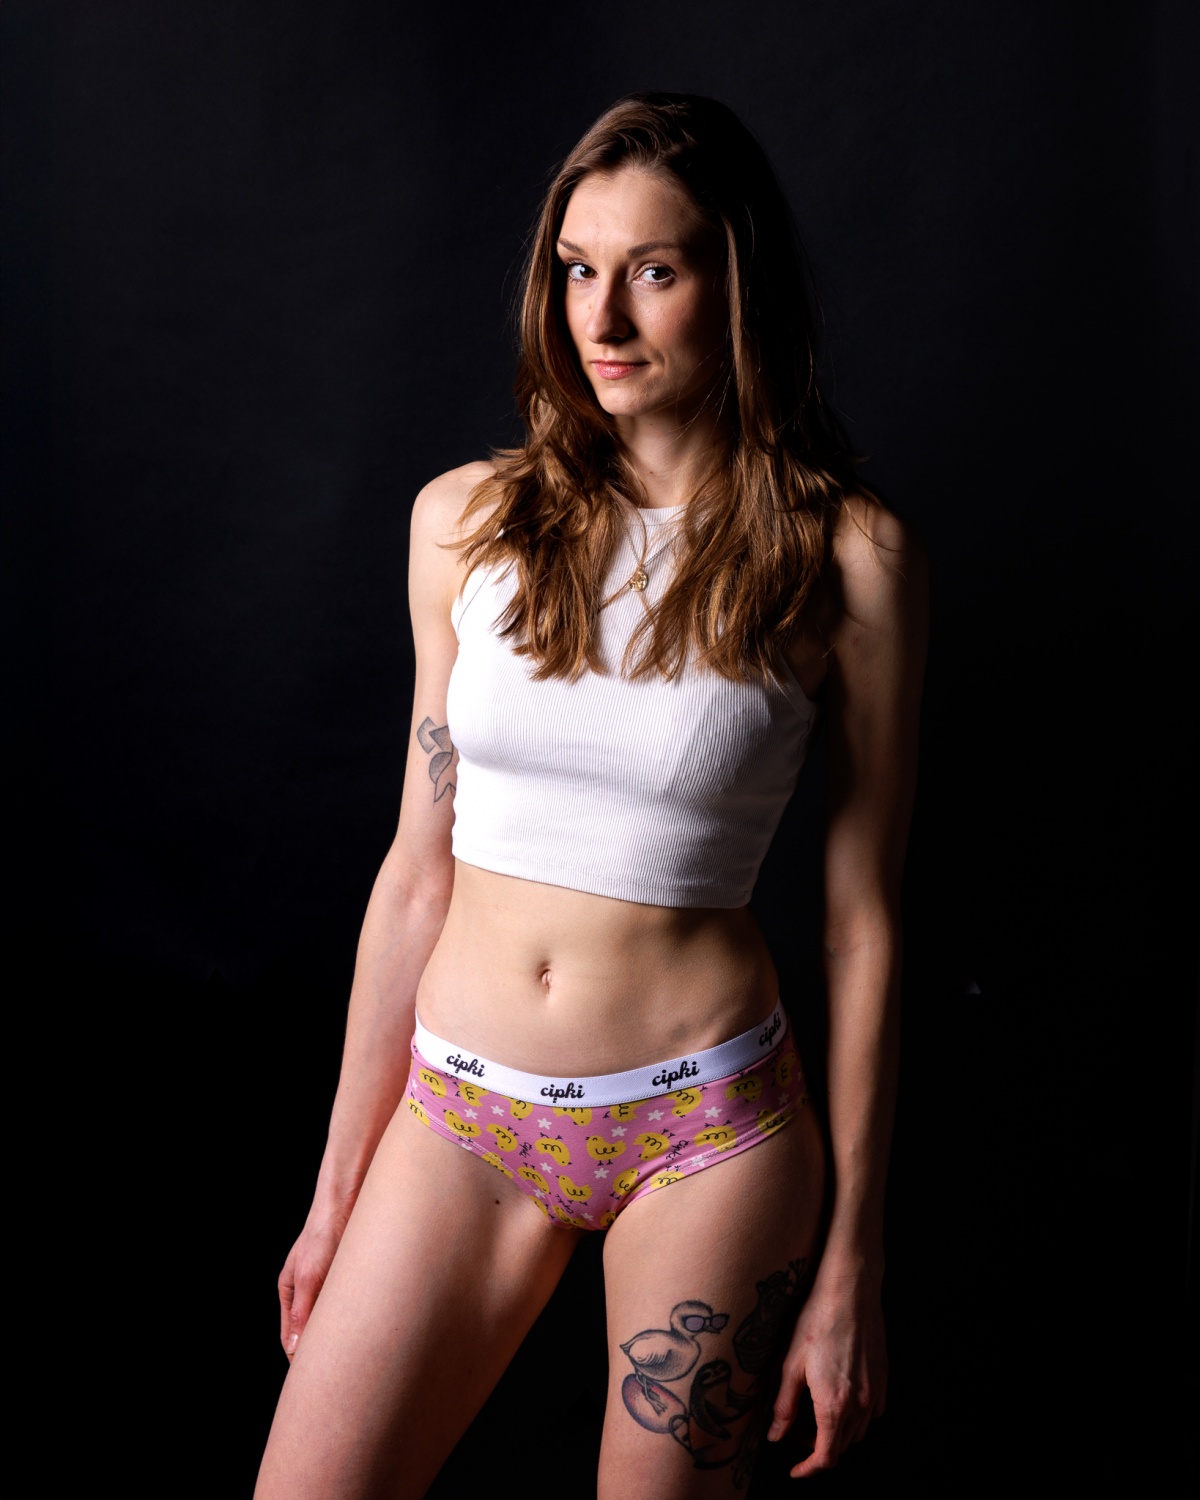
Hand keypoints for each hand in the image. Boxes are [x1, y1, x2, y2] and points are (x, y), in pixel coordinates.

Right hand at [277, 1200, 354, 1358]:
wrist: (348, 1202)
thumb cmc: (323, 1234)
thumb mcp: (310, 1275)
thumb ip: (303, 1310)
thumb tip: (295, 1349)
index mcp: (290, 1291)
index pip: (290, 1337)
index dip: (300, 1358)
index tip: (313, 1378)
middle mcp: (308, 1290)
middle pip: (312, 1331)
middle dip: (322, 1351)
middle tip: (338, 1373)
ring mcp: (329, 1284)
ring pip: (333, 1321)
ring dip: (342, 1335)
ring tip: (355, 1354)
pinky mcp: (349, 1278)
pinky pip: (350, 1306)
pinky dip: (356, 1318)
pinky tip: (367, 1328)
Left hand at [767, 1270, 887, 1475]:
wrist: (850, 1291)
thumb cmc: (817, 1321)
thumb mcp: (791, 1363)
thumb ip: (784, 1405)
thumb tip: (776, 1436)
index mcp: (834, 1405)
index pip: (826, 1457)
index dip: (809, 1469)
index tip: (795, 1469)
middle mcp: (860, 1405)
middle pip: (842, 1446)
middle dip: (818, 1446)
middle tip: (796, 1428)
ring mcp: (876, 1391)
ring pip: (859, 1430)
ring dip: (838, 1432)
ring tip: (815, 1410)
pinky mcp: (883, 1377)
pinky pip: (874, 1411)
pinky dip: (857, 1415)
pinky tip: (841, 1395)